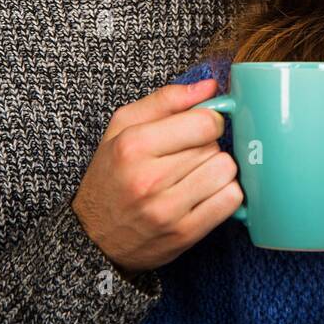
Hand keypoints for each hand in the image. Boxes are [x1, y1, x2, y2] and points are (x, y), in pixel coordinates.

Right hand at [72, 78, 242, 275]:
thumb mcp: (123, 128)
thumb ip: (166, 100)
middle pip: (214, 146)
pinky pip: (231, 201)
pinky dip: (225, 194)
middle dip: (207, 147)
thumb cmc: (111, 175)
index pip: (204, 122)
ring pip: (226, 171)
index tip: (200, 127)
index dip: (209, 121)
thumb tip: (209, 86)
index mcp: (133, 145)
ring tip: (196, 175)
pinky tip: (206, 193)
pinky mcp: (184, 234)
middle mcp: (149, 179)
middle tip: (187, 156)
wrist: (93, 236)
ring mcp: (167, 210)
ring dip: (218, 170)